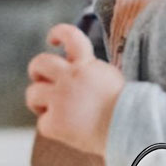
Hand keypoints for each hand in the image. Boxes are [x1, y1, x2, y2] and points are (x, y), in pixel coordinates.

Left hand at [26, 24, 125, 155]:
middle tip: (40, 79)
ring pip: (32, 93)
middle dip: (36, 70)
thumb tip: (73, 66)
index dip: (58, 34)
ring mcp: (60, 99)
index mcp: (86, 64)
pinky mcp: (55, 122)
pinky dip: (52, 127)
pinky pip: (43, 123)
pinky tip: (65, 132)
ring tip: (47, 109)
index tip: (52, 39)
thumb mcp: (110, 78)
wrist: (132, 131)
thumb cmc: (126, 110)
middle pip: (40, 62)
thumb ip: (90, 70)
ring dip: (37, 100)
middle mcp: (70, 78)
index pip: (69, 36)